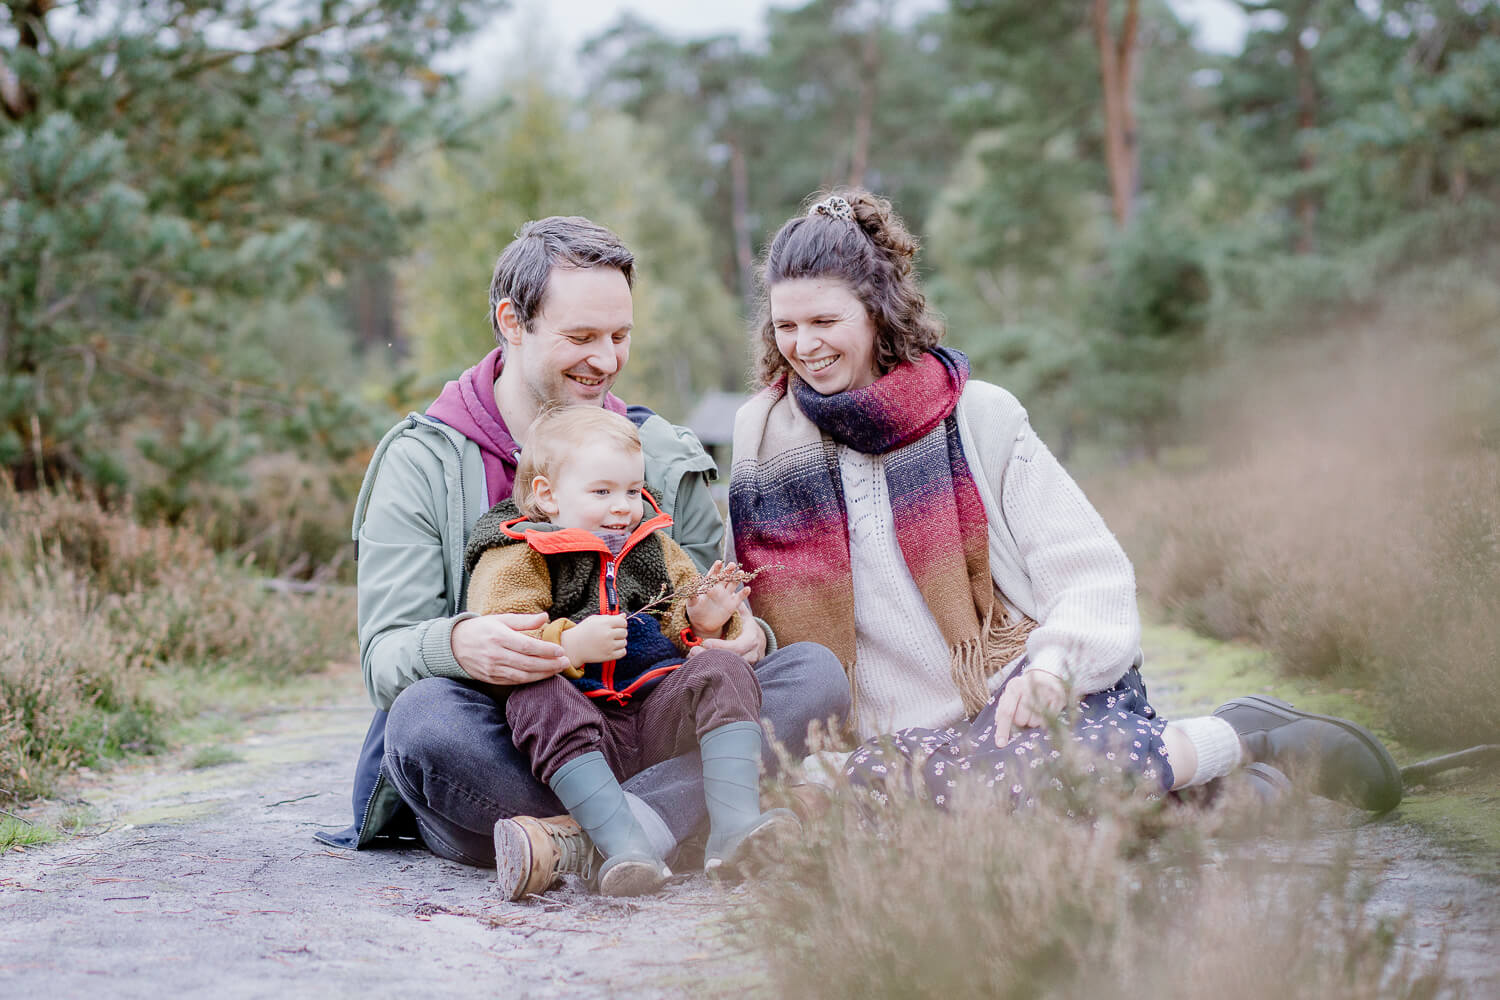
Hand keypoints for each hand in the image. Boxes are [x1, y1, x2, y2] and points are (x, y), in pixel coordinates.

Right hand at [451, 613, 571, 685]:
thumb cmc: (481, 629)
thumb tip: (545, 617)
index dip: (546, 650)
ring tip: (557, 670)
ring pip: (522, 676)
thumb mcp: (500, 619)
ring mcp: (492, 669)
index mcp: (499, 636)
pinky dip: (529, 680)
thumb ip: (524, 620)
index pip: (528, 646)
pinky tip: (541, 676)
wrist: (454, 645)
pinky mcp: (491, 678)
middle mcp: (495, 654)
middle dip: (549, 665)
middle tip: (565, 662)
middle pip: (528, 663)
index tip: (561, 650)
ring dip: (543, 675)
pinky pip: (513, 682)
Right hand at [560, 614, 628, 666]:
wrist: (574, 646)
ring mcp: (608, 646)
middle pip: (624, 632)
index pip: (623, 622)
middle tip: (612, 634)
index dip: (621, 624)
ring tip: (610, 641)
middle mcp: (607, 634)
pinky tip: (612, 648)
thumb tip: (624, 615)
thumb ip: (610, 617)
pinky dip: (620, 650)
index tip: (616, 626)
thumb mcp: (595, 620)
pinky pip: (623, 652)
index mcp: (604, 623)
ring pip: (624, 642)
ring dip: (619, 642)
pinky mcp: (608, 656)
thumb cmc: (584, 631)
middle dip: (620, 632)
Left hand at [685, 560, 747, 635]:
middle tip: (732, 564)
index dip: (716, 568)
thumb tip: (692, 581)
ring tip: (741, 573)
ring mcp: (726, 595)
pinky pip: (739, 597)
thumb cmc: (695, 610)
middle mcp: (719, 587)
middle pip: (725, 576)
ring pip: (734, 584)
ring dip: (737, 578)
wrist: (703, 624)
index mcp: (709, 585)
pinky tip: (747, 589)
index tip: (719, 562)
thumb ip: (693, 593)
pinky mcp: (732, 604)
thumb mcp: (692, 602)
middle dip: (729, 570)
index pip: (713, 574)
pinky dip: (744, 593)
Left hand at [689, 600, 766, 664]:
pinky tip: (697, 661)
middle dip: (709, 656)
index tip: (705, 642)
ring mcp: (745, 665)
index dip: (720, 646)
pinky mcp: (738, 670)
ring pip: (725, 667)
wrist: (760, 643)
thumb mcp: (746, 617)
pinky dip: (710, 666)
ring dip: (707, 662)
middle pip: (728, 660)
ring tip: (691, 656)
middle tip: (692, 651)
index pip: (735, 646)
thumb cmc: (748, 627)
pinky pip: (723, 670)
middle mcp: (749, 655)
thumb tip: (731, 593)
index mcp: (750, 640)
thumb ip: (738, 608)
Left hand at [992, 669, 1068, 746]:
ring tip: (1034, 711)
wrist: (1046, 677)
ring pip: (1035, 722)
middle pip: (1021, 719)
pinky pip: (1048, 721)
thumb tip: (998, 724)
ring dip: (1032, 722)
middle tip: (1023, 714)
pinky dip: (1044, 721)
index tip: (1000, 744)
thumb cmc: (1023, 691)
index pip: (1007, 711)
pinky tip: (1043, 712)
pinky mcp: (1058, 698)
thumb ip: (1003, 709)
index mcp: (1014, 686)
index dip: (1003, 729)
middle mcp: (1029, 687)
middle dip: (1020, 722)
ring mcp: (1045, 692)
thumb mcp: (1010, 695)